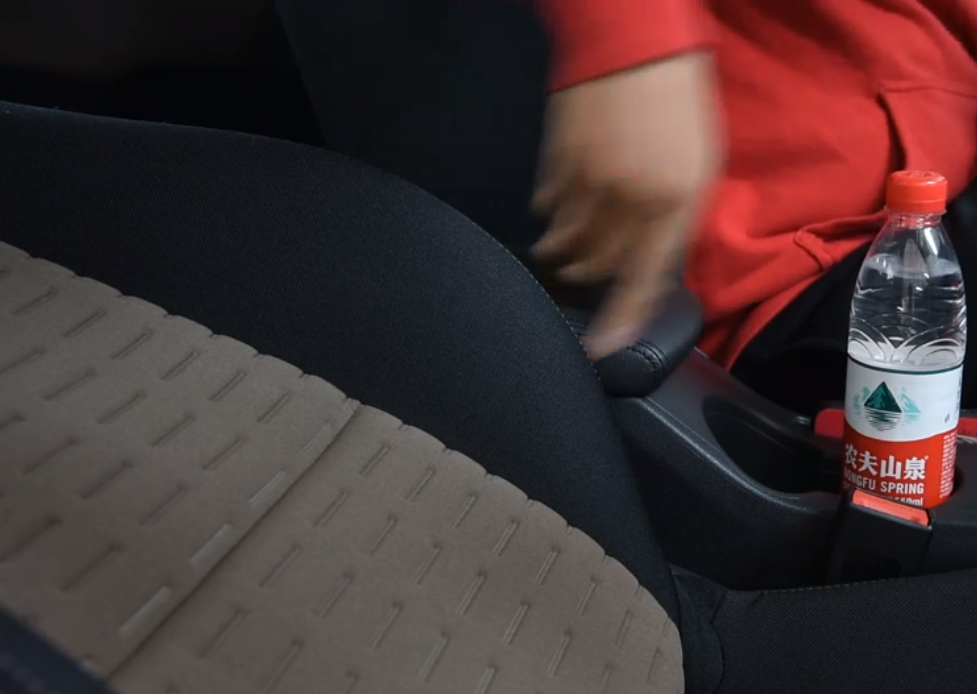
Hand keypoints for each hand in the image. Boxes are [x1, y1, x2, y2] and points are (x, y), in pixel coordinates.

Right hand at [531, 52, 720, 359]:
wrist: (634, 42)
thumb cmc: (677, 102)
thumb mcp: (700, 164)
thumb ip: (675, 216)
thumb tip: (651, 257)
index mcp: (672, 201)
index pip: (643, 277)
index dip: (621, 318)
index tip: (600, 349)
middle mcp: (627, 198)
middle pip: (596, 264)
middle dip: (586, 277)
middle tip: (583, 275)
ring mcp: (587, 180)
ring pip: (565, 242)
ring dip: (562, 253)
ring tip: (560, 250)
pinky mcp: (558, 163)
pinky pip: (547, 207)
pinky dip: (552, 215)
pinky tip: (558, 206)